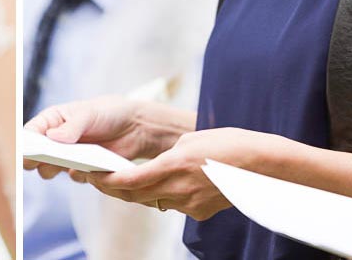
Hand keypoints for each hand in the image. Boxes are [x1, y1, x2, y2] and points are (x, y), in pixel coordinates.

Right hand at [25, 96, 169, 175]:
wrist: (135, 127)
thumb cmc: (109, 112)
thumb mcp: (90, 113)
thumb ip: (72, 126)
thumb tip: (53, 138)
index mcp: (53, 119)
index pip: (31, 132)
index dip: (25, 143)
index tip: (26, 152)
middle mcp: (56, 140)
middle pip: (35, 156)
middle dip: (36, 160)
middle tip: (44, 160)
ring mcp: (69, 156)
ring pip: (50, 170)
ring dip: (56, 169)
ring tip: (70, 163)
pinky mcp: (83, 171)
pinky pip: (74, 177)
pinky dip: (80, 174)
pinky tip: (91, 167)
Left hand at [82, 127, 256, 219]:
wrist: (259, 165)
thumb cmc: (227, 143)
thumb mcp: (190, 139)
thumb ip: (168, 155)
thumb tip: (158, 166)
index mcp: (174, 165)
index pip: (132, 180)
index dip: (108, 181)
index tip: (92, 176)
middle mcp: (179, 189)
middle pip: (137, 195)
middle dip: (115, 189)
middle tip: (97, 179)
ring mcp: (190, 205)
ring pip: (153, 202)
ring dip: (137, 193)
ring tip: (120, 182)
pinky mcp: (200, 213)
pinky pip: (173, 206)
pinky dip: (163, 196)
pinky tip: (160, 186)